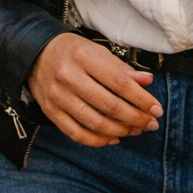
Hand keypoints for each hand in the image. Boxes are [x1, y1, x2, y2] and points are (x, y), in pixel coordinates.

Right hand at [28, 34, 163, 146]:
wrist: (35, 52)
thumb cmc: (72, 51)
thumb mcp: (97, 51)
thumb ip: (121, 68)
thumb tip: (147, 81)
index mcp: (83, 57)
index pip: (119, 83)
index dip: (141, 99)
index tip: (156, 109)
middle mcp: (68, 76)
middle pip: (108, 105)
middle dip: (135, 118)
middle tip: (150, 124)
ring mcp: (57, 96)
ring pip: (94, 122)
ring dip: (120, 130)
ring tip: (134, 130)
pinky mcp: (50, 111)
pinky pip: (76, 133)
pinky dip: (98, 141)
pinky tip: (113, 138)